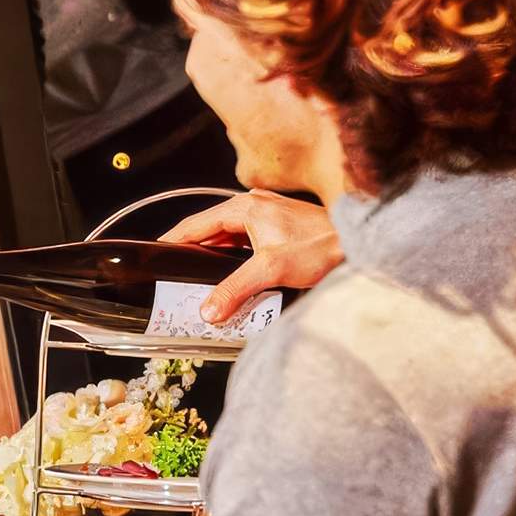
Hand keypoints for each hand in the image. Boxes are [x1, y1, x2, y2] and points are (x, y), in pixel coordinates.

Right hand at [161, 190, 342, 321]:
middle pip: (210, 229)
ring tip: (198, 276)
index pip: (195, 223)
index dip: (173, 240)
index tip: (157, 253)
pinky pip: (245, 239)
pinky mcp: (278, 226)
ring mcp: (266, 214)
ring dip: (214, 255)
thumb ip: (235, 289)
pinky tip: (232, 273)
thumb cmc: (321, 246)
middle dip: (192, 251)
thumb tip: (208, 309)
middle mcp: (252, 206)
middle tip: (175, 272)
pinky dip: (233, 255)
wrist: (358, 241)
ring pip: (228, 235)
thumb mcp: (271, 270)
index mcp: (244, 208)